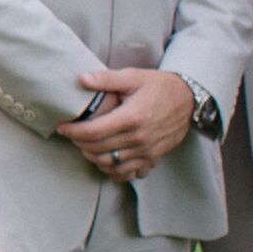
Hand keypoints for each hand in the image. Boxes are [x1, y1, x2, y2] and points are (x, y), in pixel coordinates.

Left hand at [64, 66, 192, 180]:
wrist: (190, 100)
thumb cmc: (160, 86)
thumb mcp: (134, 77)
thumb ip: (107, 79)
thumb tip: (81, 79)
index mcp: (132, 117)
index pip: (94, 132)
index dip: (73, 132)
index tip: (62, 127)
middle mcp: (139, 138)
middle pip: (98, 150)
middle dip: (79, 143)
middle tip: (72, 134)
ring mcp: (147, 152)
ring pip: (110, 164)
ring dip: (93, 157)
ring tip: (85, 145)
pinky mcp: (153, 159)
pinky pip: (128, 174)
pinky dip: (112, 171)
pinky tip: (105, 160)